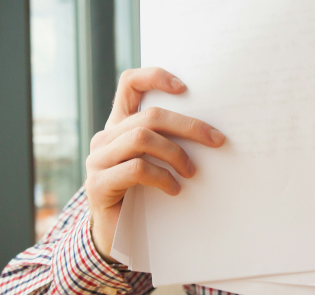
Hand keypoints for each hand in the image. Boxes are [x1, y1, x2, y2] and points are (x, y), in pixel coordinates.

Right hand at [85, 68, 224, 262]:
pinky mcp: (98, 184)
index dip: (155, 76)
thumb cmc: (142, 196)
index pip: (129, 84)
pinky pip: (136, 168)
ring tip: (192, 172)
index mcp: (119, 125)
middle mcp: (105, 138)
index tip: (184, 87)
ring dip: (176, 153)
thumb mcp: (156, 163)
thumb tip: (210, 132)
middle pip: (149, 116)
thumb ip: (167, 143)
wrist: (115, 237)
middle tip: (216, 140)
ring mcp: (98, 160)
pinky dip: (162, 177)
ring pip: (142, 138)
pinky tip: (174, 189)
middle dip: (189, 126)